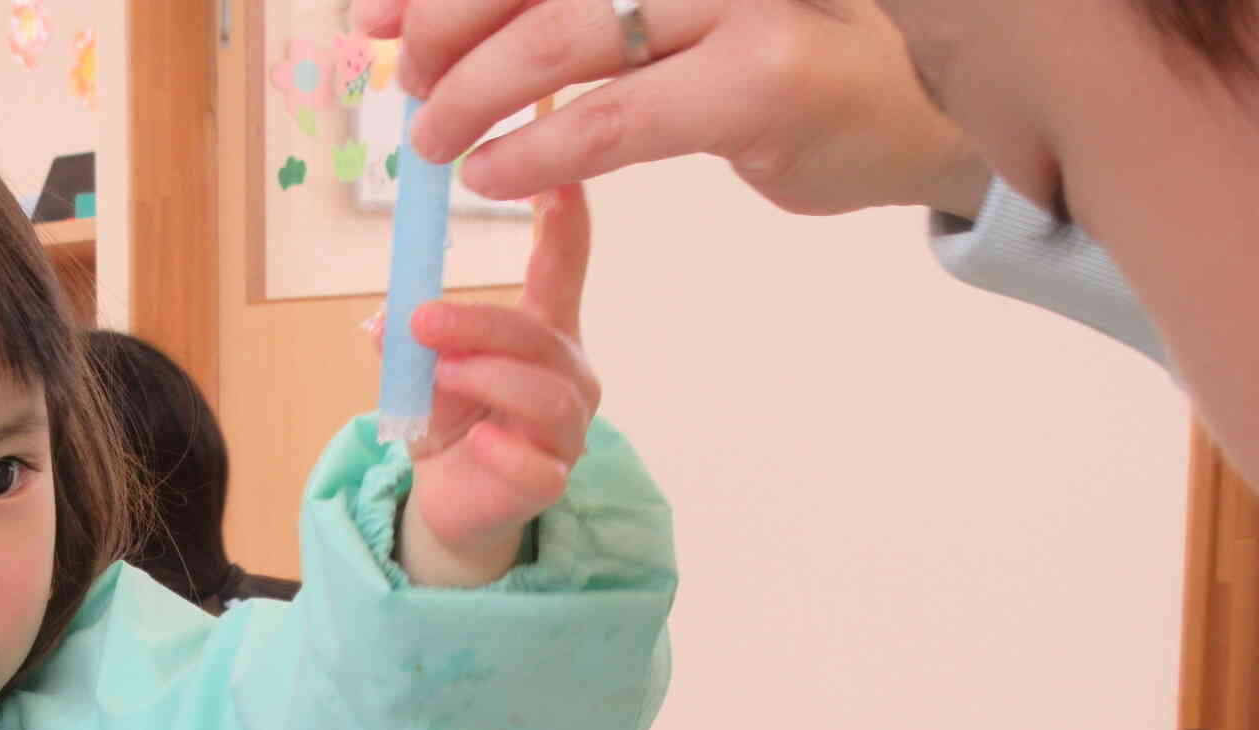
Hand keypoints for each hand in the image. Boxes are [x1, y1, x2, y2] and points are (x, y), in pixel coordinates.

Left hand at [354, 0, 991, 220]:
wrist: (899, 112)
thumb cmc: (756, 60)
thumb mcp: (656, 14)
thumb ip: (556, 8)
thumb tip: (410, 21)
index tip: (368, 19)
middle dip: (444, 32)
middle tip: (410, 90)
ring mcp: (737, 0)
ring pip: (560, 37)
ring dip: (474, 95)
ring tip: (436, 141)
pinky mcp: (760, 78)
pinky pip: (617, 116)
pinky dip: (540, 148)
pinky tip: (495, 174)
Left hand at [393, 184, 599, 587]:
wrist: (455, 500)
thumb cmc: (454, 423)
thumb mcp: (421, 374)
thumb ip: (411, 346)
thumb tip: (383, 323)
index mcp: (541, 332)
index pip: (565, 267)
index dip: (567, 220)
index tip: (561, 172)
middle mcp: (566, 374)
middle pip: (538, 336)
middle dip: (479, 323)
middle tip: (421, 321)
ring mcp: (566, 430)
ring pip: (545, 395)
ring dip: (488, 378)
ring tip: (441, 376)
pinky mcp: (549, 481)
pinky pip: (538, 466)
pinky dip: (506, 452)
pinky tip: (477, 441)